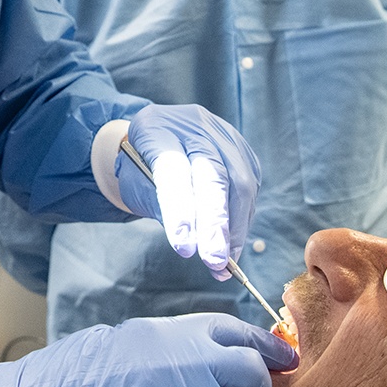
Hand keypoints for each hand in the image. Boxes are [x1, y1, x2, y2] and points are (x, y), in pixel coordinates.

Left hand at [115, 105, 260, 272]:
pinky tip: (231, 242)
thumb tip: (195, 246)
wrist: (157, 138)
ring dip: (233, 228)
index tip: (184, 248)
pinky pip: (250, 187)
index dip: (180, 210)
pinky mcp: (242, 149)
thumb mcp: (136, 185)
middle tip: (214, 259)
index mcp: (156, 128)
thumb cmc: (141, 167)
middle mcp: (194, 125)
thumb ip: (162, 208)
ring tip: (223, 261)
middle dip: (216, 222)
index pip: (173, 169)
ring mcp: (222, 134)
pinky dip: (241, 220)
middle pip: (214, 174)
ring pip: (240, 183)